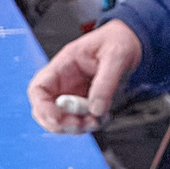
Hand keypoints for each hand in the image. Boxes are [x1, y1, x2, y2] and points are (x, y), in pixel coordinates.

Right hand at [26, 19, 141, 131]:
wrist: (130, 42)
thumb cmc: (118, 41)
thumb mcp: (116, 55)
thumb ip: (106, 81)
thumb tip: (96, 109)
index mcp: (64, 64)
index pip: (38, 88)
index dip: (41, 107)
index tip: (56, 119)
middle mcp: (64, 82)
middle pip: (45, 110)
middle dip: (60, 123)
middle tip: (81, 125)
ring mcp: (73, 94)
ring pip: (61, 120)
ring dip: (76, 127)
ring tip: (97, 120)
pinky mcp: (85, 103)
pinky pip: (79, 121)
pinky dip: (88, 125)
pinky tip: (104, 117)